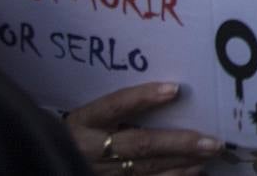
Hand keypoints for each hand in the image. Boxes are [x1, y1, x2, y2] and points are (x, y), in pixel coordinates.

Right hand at [65, 82, 221, 174]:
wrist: (44, 165)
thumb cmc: (76, 133)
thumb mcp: (86, 117)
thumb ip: (117, 108)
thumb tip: (168, 91)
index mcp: (83, 122)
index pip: (114, 105)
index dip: (143, 98)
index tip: (175, 89)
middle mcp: (92, 149)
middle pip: (139, 144)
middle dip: (178, 142)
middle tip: (212, 140)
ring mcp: (101, 171)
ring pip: (146, 169)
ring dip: (182, 161)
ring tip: (210, 153)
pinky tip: (195, 171)